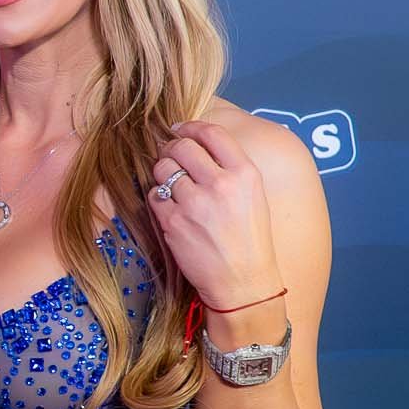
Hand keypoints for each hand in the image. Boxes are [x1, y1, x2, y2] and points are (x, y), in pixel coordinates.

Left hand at [147, 119, 282, 308]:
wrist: (243, 282)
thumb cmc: (249, 240)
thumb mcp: (254, 196)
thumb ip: (231, 168)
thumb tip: (199, 143)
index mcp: (245, 174)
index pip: (212, 133)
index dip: (190, 126)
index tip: (180, 129)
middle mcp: (221, 184)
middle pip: (181, 146)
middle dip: (171, 148)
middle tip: (171, 157)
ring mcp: (195, 203)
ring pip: (162, 169)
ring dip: (163, 174)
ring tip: (173, 187)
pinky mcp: (174, 221)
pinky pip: (154, 196)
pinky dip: (158, 199)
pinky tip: (171, 209)